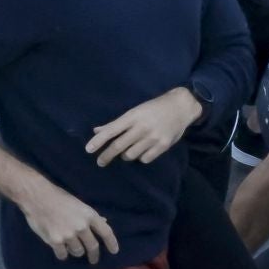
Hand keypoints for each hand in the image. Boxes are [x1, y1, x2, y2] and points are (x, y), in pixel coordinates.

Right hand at [20, 178, 119, 262]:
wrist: (37, 197)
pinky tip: (60, 250)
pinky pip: (63, 255)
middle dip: (94, 255)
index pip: (106, 232)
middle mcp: (81, 226)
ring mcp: (68, 235)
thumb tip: (104, 221)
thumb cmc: (58, 197)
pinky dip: (62, 254)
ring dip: (76, 252)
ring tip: (71, 247)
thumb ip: (90, 216)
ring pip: (78, 252)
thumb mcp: (79, 204)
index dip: (112, 243)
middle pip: (93, 246)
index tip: (114, 251)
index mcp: (89, 215)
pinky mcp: (55, 241)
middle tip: (93, 260)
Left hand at [86, 88, 203, 166]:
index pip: (111, 130)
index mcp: (133, 116)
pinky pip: (145, 159)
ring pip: (131, 155)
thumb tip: (96, 130)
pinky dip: (141, 157)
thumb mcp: (135, 111)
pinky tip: (142, 151)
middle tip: (100, 162)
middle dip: (106, 156)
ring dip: (125, 155)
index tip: (88, 150)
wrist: (181, 106)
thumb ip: (117, 123)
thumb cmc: (154, 108)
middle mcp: (142, 127)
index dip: (98, 140)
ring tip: (128, 150)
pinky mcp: (163, 146)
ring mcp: (153, 137)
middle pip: (119, 146)